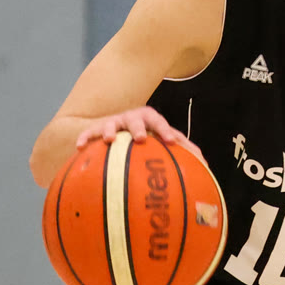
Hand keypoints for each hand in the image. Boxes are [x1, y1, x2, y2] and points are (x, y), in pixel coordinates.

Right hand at [74, 106, 201, 158]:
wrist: (119, 129)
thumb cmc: (149, 138)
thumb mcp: (164, 142)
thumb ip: (184, 151)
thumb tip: (206, 165)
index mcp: (150, 121)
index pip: (160, 122)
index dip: (165, 130)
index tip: (171, 141)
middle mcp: (132, 119)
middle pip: (136, 119)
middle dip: (138, 127)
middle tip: (141, 138)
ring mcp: (114, 123)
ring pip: (111, 123)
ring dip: (110, 130)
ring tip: (109, 139)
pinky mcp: (96, 129)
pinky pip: (88, 134)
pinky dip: (84, 138)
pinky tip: (79, 148)